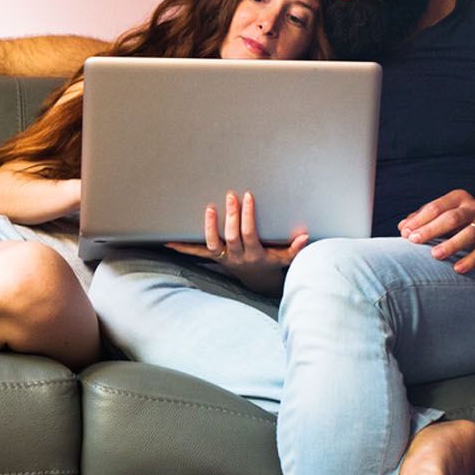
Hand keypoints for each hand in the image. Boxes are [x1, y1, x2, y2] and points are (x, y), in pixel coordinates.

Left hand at [166, 190, 307, 293]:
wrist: (257, 280)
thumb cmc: (272, 263)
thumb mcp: (285, 258)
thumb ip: (294, 248)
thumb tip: (304, 237)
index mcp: (254, 254)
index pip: (249, 234)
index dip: (247, 216)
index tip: (248, 197)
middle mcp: (237, 257)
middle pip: (231, 236)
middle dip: (231, 215)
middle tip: (231, 195)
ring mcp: (223, 258)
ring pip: (213, 243)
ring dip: (209, 226)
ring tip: (209, 208)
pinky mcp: (214, 258)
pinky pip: (196, 253)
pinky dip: (183, 248)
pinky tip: (169, 242)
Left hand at [400, 189, 474, 273]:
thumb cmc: (459, 221)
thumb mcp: (442, 214)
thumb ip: (422, 218)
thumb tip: (402, 227)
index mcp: (457, 199)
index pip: (435, 207)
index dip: (419, 220)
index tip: (405, 233)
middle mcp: (472, 209)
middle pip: (451, 218)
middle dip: (431, 230)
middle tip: (414, 241)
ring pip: (468, 234)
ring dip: (451, 244)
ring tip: (435, 255)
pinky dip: (470, 261)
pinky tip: (457, 269)